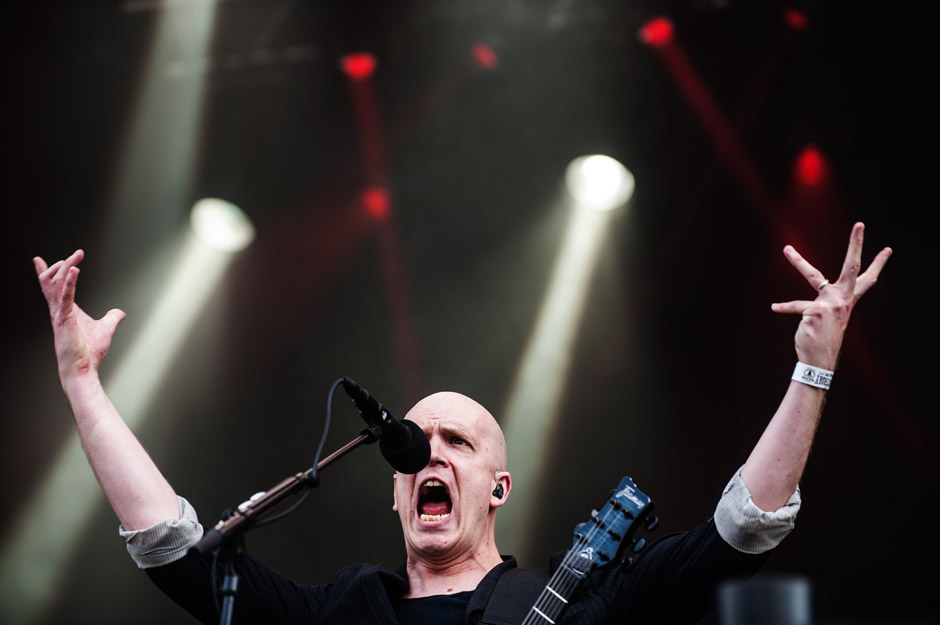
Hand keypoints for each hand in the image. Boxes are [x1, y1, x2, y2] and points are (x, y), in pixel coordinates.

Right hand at [34, 250, 125, 378]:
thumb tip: (120, 312)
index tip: (38, 259)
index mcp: (64, 311)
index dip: (46, 273)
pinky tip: (75, 270)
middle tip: (77, 253)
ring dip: (66, 268)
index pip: (52, 288)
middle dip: (61, 265)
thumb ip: (112, 318)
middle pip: (52, 282)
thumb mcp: (106, 329)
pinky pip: (66, 297)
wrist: (83, 370)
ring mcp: (60, 315)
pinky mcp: (65, 320)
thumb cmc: (89, 353)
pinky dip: (70, 282)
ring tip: (76, 257)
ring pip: (58, 285)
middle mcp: (58, 311)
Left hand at [771, 223, 891, 369]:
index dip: (877, 264)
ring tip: (786, 248)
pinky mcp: (814, 311)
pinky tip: (775, 307)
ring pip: (812, 276)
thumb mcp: (830, 317)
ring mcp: (829, 304)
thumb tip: (821, 291)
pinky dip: (783, 307)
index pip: (866, 279)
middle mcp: (841, 299)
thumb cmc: (821, 338)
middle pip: (852, 267)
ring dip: (797, 260)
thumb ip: (828, 301)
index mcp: (847, 300)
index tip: (888, 248)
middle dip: (856, 244)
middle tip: (861, 224)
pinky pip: (795, 306)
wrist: (818, 361)